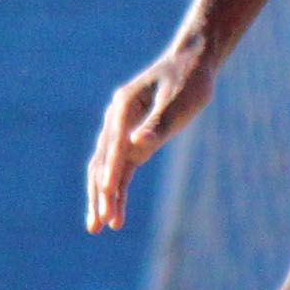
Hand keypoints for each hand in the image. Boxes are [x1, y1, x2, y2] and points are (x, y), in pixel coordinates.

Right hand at [86, 42, 217, 230]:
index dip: (111, 172)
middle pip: (102, 162)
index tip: (107, 194)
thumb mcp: (179, 102)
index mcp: (123, 109)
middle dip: (100, 194)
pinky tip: (116, 206)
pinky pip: (121, 166)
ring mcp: (122, 130)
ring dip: (104, 196)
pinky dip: (118, 186)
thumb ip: (158, 123)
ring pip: (107, 168)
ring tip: (101, 226)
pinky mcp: (133, 137)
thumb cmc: (188, 81)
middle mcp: (116, 120)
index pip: (114, 147)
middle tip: (98, 225)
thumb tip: (137, 144)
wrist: (191, 62)